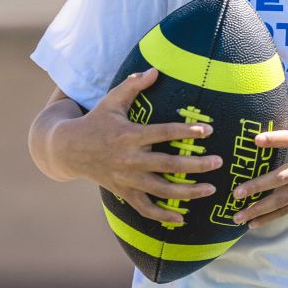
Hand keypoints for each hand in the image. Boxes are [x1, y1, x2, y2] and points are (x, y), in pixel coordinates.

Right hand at [54, 68, 222, 223]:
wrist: (70, 149)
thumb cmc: (96, 120)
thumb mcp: (112, 100)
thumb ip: (133, 85)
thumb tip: (155, 70)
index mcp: (129, 135)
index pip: (163, 133)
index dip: (186, 132)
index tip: (207, 130)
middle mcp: (129, 160)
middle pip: (168, 166)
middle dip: (196, 165)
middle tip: (218, 162)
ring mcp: (127, 179)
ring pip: (162, 191)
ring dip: (188, 192)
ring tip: (210, 189)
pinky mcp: (124, 192)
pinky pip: (145, 209)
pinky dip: (163, 216)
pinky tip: (182, 218)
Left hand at [231, 114, 287, 227]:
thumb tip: (273, 110)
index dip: (275, 139)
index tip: (256, 139)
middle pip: (283, 177)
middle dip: (259, 185)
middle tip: (236, 191)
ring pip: (283, 199)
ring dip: (259, 208)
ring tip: (237, 215)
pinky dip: (270, 217)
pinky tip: (252, 223)